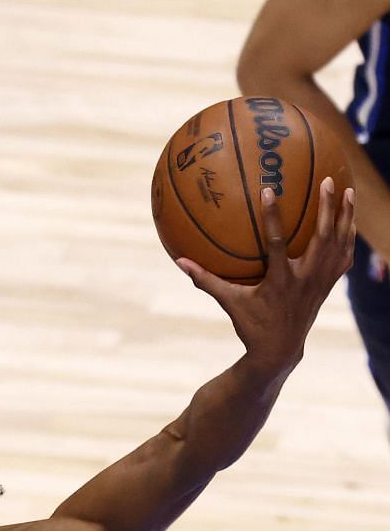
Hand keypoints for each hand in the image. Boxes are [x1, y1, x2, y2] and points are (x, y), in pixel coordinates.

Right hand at [176, 179, 355, 371]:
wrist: (280, 350)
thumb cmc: (251, 324)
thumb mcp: (228, 302)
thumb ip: (206, 280)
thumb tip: (180, 261)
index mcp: (280, 280)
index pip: (276, 243)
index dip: (272, 216)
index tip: (269, 192)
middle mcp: (305, 278)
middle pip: (322, 237)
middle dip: (327, 207)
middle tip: (327, 181)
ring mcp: (321, 281)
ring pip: (339, 243)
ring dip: (345, 216)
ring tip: (347, 191)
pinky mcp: (329, 284)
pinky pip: (344, 256)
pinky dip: (348, 237)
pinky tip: (349, 220)